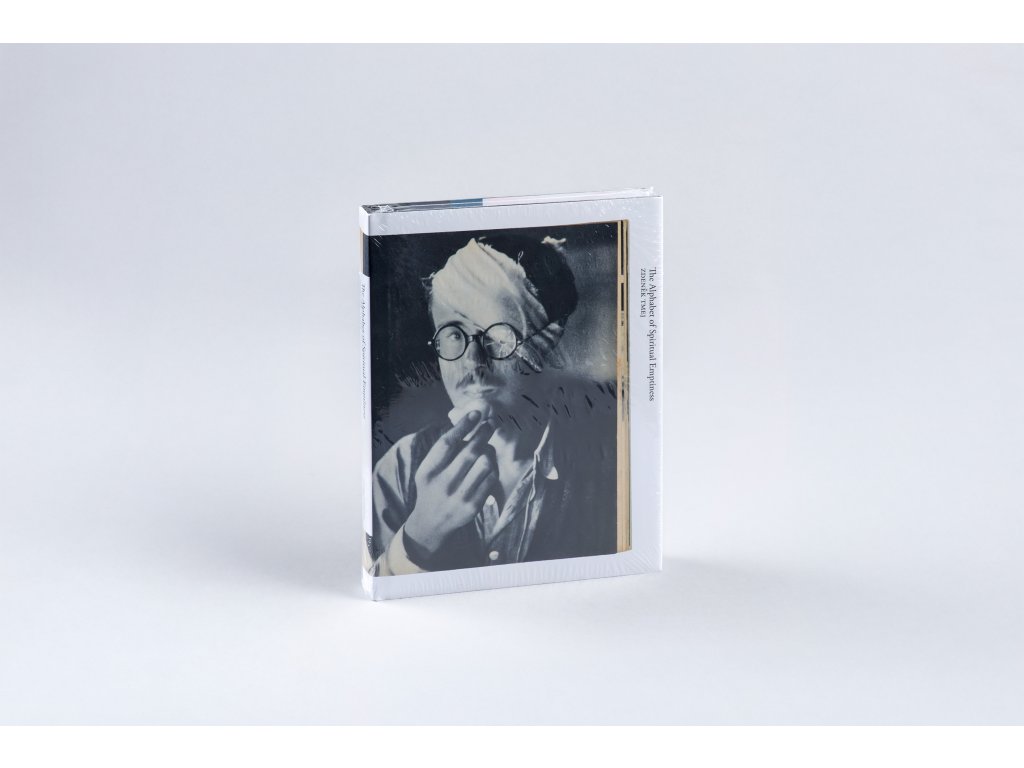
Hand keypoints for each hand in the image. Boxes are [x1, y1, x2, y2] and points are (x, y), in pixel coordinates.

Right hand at [403, 411, 497, 555]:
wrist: (431, 522)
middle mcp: (442, 484)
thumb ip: (443, 450)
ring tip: (486, 449)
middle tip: (489, 425)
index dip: (463, 426)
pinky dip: (493, 468)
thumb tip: (468, 423)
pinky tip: (489, 465)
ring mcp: (459, 496)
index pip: (446, 443)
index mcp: (428, 471)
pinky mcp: (473, 506)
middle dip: (483, 434)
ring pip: (485, 464)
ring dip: (489, 451)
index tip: (475, 413)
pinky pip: (491, 479)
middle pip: (470, 451)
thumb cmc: (432, 487)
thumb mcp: (428, 469)